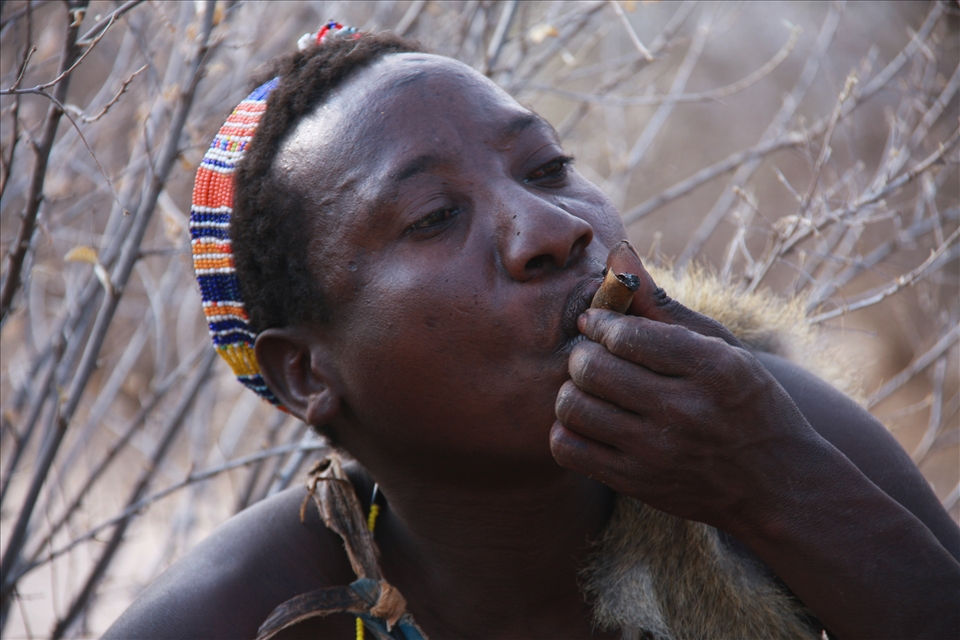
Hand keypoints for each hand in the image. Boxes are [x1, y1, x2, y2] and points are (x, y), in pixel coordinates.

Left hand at [551, 263, 819, 530]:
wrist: (776, 484)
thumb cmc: (745, 403)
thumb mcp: (719, 347)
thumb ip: (661, 305)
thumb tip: (617, 254)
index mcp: (711, 368)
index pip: (624, 335)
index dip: (601, 324)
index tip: (602, 326)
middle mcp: (684, 411)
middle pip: (592, 368)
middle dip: (582, 355)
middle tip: (592, 357)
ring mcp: (659, 452)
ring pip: (574, 407)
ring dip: (571, 390)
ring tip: (590, 389)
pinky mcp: (638, 484)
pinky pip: (568, 450)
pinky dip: (565, 430)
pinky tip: (587, 423)